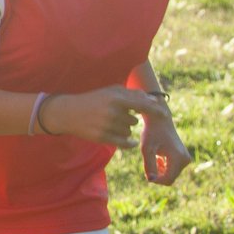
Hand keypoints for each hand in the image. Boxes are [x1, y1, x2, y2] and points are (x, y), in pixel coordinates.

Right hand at [40, 87, 169, 148]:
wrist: (68, 112)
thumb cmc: (93, 99)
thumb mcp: (111, 91)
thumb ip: (132, 94)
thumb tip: (154, 99)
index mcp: (116, 97)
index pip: (143, 105)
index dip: (156, 110)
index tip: (165, 115)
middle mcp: (113, 111)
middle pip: (134, 121)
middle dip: (128, 120)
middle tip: (113, 116)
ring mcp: (107, 125)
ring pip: (129, 132)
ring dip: (123, 130)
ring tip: (109, 124)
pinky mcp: (102, 137)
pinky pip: (124, 143)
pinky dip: (129, 143)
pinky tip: (130, 142)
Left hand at [139, 112, 191, 184]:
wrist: (159, 120)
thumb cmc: (151, 132)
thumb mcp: (147, 149)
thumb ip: (149, 165)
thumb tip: (151, 180)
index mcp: (178, 158)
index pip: (167, 180)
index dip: (155, 180)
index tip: (146, 172)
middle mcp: (185, 160)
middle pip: (170, 178)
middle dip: (158, 175)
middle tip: (148, 163)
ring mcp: (186, 158)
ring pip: (171, 174)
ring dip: (160, 171)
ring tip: (152, 159)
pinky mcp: (184, 157)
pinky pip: (173, 169)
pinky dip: (164, 167)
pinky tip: (157, 158)